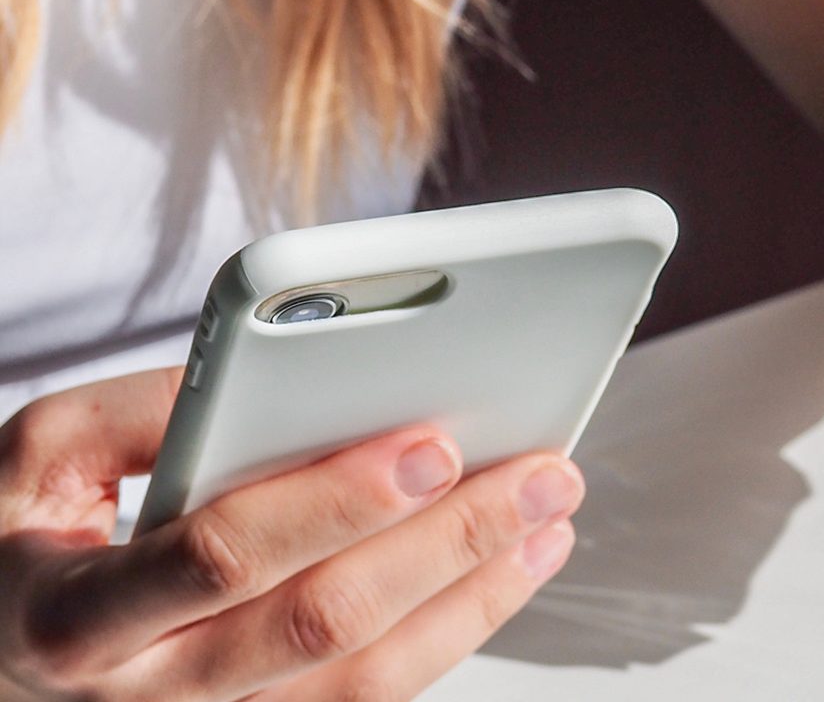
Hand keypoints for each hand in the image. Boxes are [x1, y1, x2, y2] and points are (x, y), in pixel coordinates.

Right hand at [0, 367, 582, 700]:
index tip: (432, 443)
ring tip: (551, 519)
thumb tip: (280, 373)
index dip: (336, 502)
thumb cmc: (18, 543)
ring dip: (476, 595)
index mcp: (79, 615)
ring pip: (366, 679)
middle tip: (541, 475)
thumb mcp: (38, 457)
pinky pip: (369, 697)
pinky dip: (452, 633)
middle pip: (325, 623)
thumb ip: (143, 411)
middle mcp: (150, 693)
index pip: (226, 557)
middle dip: (449, 544)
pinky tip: (506, 572)